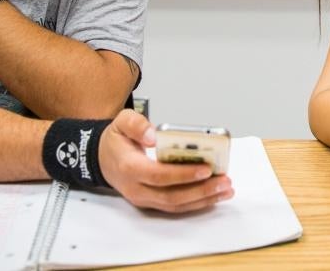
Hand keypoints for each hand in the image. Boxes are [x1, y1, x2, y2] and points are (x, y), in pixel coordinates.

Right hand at [99, 110, 234, 213]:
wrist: (103, 158)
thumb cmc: (116, 141)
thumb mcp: (121, 122)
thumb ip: (136, 125)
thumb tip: (153, 135)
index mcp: (130, 167)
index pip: (158, 175)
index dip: (183, 174)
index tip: (206, 168)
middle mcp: (137, 188)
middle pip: (171, 195)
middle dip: (200, 190)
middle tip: (224, 181)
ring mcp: (144, 198)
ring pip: (176, 205)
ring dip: (203, 199)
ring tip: (226, 189)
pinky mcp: (152, 202)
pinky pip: (176, 207)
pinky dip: (197, 203)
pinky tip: (215, 195)